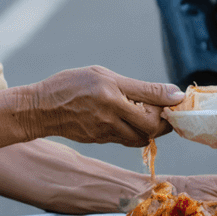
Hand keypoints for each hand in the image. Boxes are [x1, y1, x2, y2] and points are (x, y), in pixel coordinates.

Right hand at [21, 66, 182, 147]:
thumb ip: (140, 87)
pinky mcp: (100, 141)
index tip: (174, 100)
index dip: (169, 106)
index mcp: (111, 94)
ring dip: (150, 128)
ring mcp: (105, 132)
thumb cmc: (71, 84)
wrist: (41, 108)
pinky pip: (126, 140)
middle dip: (163, 120)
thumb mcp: (103, 74)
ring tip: (144, 113)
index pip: (154, 105)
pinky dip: (134, 132)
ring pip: (141, 137)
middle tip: (163, 109)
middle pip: (152, 127)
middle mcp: (110, 115)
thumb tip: (175, 93)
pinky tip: (128, 119)